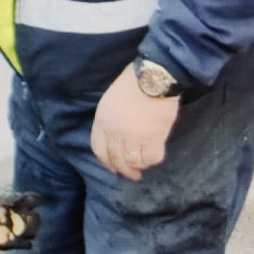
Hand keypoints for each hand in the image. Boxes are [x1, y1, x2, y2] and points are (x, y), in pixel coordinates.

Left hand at [90, 65, 180, 181]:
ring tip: (142, 167)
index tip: (113, 167)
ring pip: (134, 161)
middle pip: (116, 159)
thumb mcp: (109, 102)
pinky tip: (152, 158)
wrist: (152, 79)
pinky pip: (151, 157)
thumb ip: (109, 122)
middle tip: (131, 174)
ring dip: (137, 167)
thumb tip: (115, 139)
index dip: (106, 162)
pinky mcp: (154, 138)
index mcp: (102, 122)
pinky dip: (151, 161)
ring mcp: (134, 137)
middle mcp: (116, 133)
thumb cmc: (130, 85)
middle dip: (123, 170)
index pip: (99, 149)